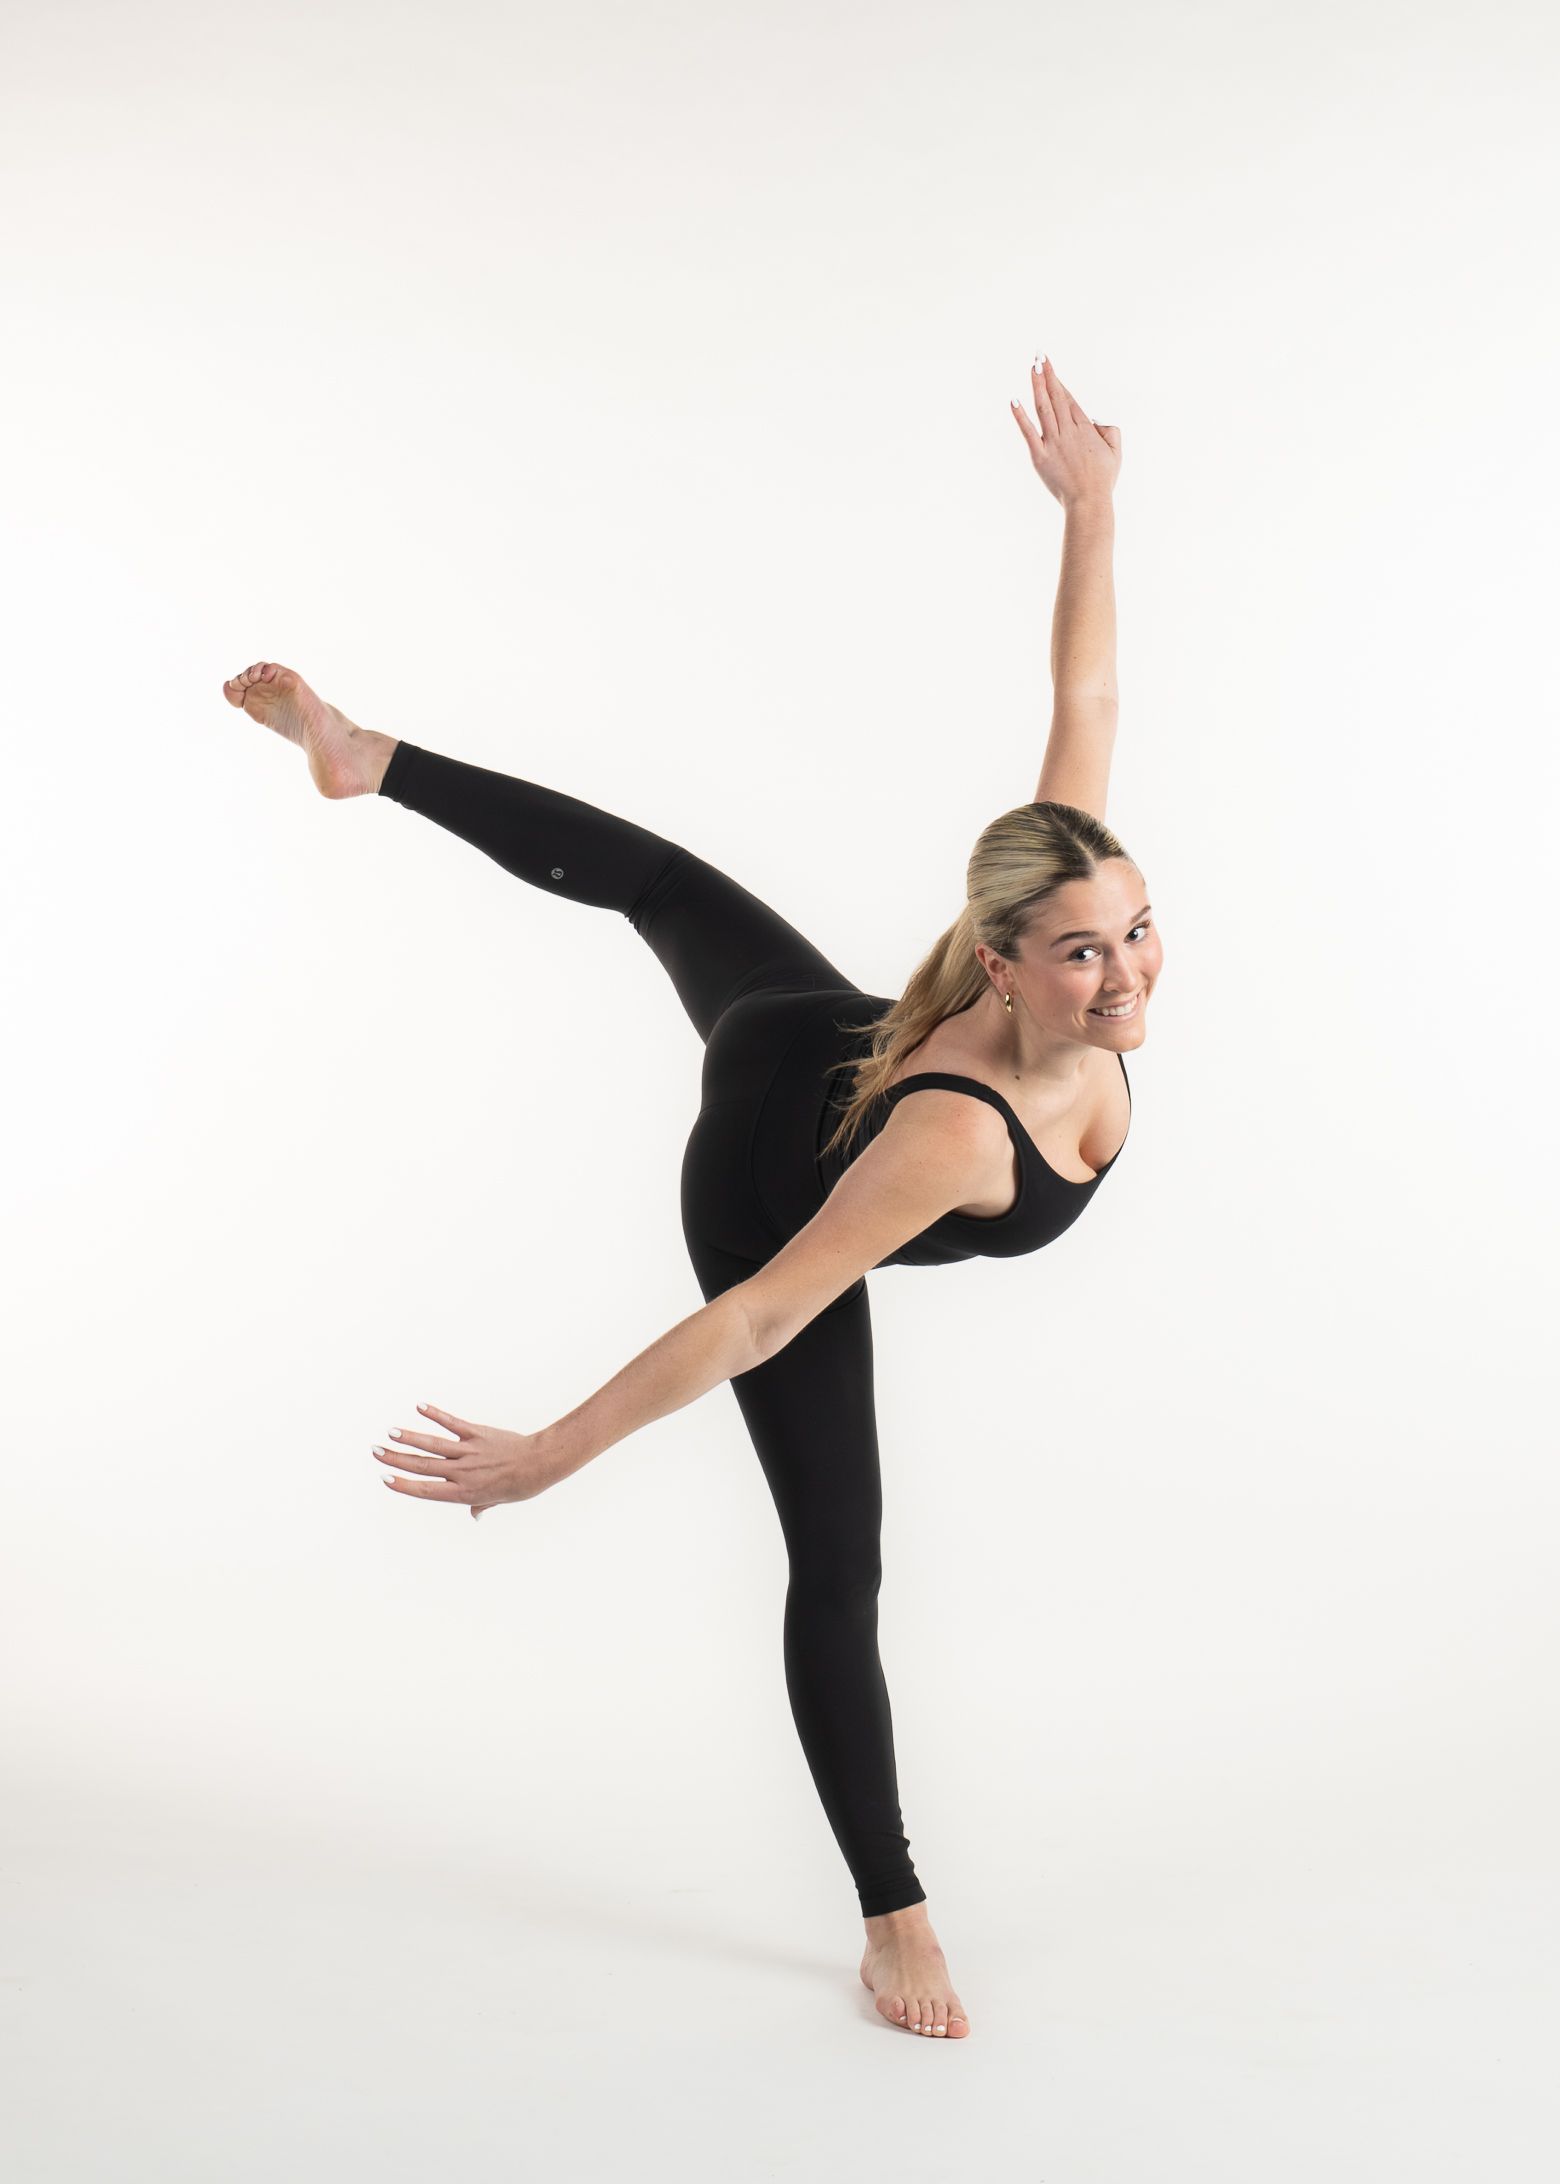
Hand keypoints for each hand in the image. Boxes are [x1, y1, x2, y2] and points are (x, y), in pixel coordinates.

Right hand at [373, 1403, 567, 1521]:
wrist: (540, 1464)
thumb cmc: (521, 1486)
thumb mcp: (498, 1501)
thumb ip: (481, 1505)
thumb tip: (475, 1515)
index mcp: (463, 1493)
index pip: (425, 1490)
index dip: (403, 1485)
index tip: (385, 1478)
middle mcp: (462, 1472)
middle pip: (422, 1465)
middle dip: (396, 1459)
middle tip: (375, 1451)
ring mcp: (469, 1452)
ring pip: (433, 1444)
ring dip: (410, 1438)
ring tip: (390, 1433)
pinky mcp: (477, 1433)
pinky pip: (453, 1423)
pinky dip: (436, 1415)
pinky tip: (420, 1407)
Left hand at [1010, 355, 1120, 507]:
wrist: (1089, 502)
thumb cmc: (1103, 480)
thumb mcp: (1115, 452)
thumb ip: (1110, 431)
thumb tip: (1097, 421)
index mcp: (1085, 429)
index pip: (1068, 399)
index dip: (1059, 381)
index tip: (1051, 366)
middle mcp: (1068, 431)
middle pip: (1056, 397)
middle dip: (1048, 374)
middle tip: (1040, 356)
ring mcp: (1053, 443)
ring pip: (1043, 408)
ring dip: (1037, 386)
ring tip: (1033, 368)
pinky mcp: (1040, 457)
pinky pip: (1028, 432)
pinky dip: (1020, 416)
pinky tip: (1014, 401)